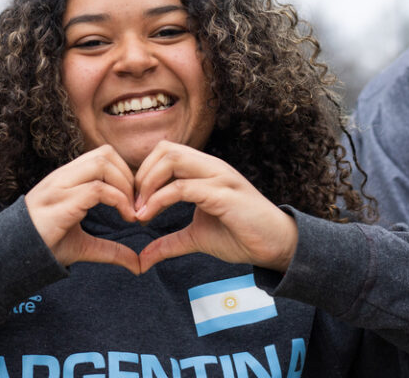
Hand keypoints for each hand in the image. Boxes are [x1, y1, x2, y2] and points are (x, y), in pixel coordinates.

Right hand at [25, 145, 139, 274]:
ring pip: (102, 164)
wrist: (12, 257)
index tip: (135, 200)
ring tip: (131, 211)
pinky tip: (125, 217)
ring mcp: (60, 187)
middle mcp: (63, 177)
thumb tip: (138, 265)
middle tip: (137, 204)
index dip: (125, 173)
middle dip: (129, 176)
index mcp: (67, 179)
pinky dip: (118, 200)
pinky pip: (97, 189)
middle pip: (105, 153)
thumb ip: (110, 250)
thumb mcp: (84, 246)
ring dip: (125, 186)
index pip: (102, 155)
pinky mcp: (60, 203)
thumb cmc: (45, 247)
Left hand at [134, 141, 298, 273]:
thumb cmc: (240, 235)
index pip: (164, 152)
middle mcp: (211, 166)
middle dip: (141, 175)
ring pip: (172, 159)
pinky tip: (149, 216)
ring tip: (139, 212)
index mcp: (204, 170)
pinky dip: (159, 200)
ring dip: (147, 184)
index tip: (134, 203)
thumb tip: (142, 259)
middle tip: (132, 205)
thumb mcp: (196, 238)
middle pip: (164, 149)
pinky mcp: (223, 194)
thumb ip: (169, 243)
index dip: (143, 173)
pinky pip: (182, 187)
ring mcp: (218, 177)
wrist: (276, 246)